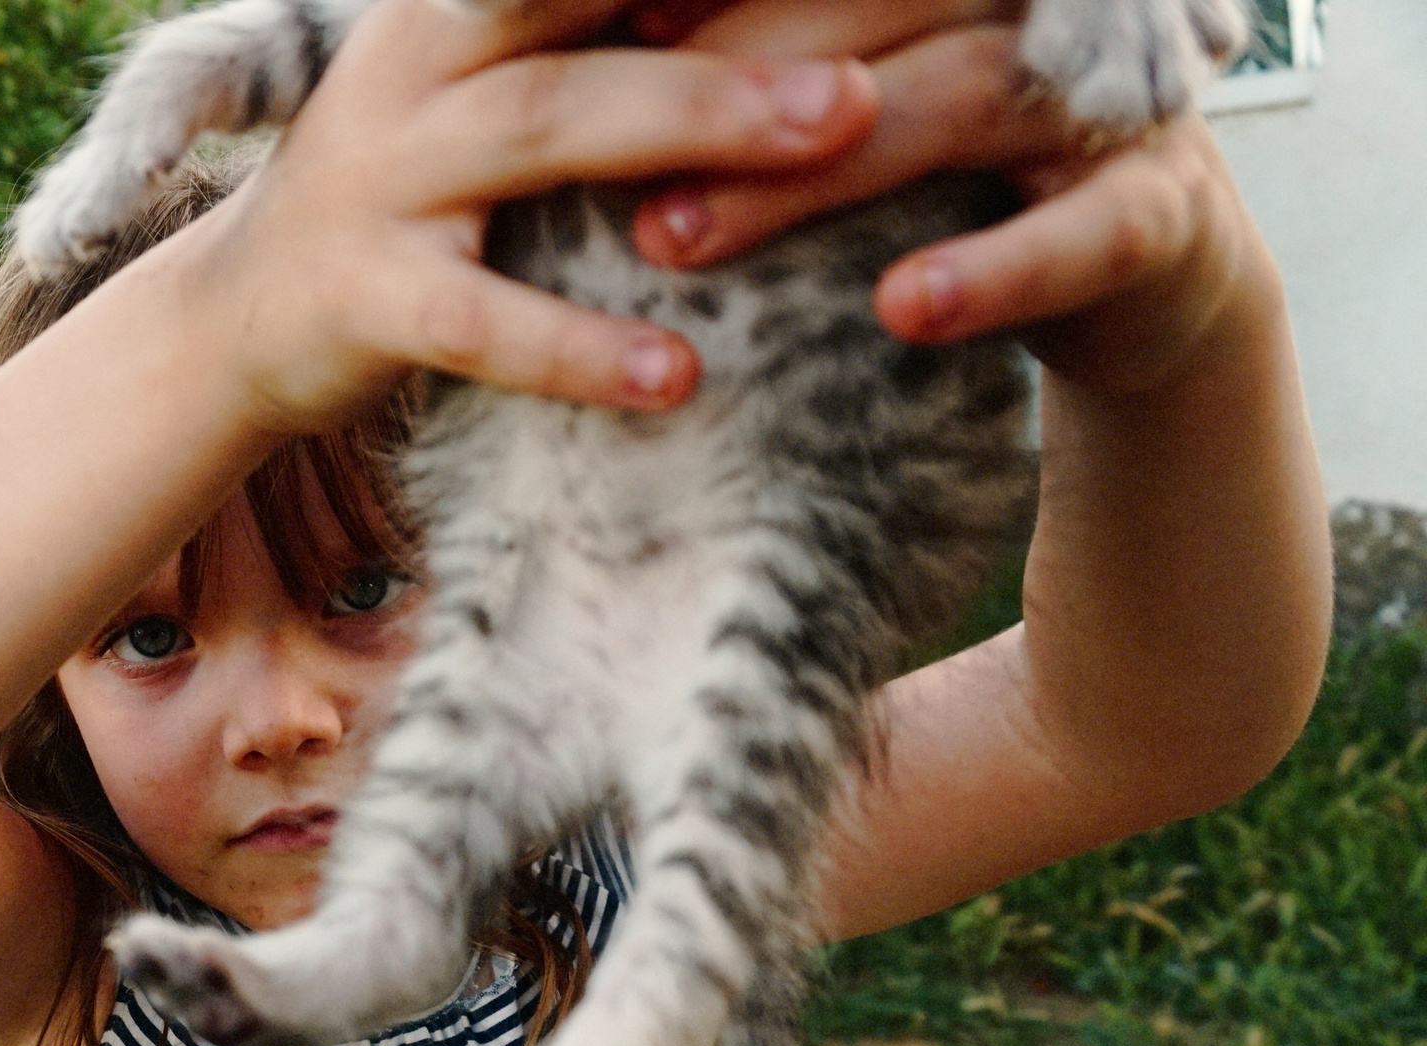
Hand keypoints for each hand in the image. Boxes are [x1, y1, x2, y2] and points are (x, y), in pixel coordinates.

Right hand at [179, 0, 882, 433]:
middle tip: (875, 21)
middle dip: (736, 3)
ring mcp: (382, 176)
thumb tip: (761, 23)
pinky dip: (580, 348)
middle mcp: (415, 64)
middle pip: (588, 6)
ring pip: (548, 125)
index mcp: (456, 8)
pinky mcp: (365, 297)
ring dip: (698, 122)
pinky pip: (485, 322)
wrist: (232, 322)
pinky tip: (676, 376)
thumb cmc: (401, 199)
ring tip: (829, 132)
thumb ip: (582, 43)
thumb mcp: (480, 92)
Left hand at [627, 0, 1268, 394]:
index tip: (608, 29)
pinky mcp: (1159, 213)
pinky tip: (902, 306)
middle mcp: (1038, 5)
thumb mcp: (850, 111)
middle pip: (879, 7)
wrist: (1142, 274)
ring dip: (812, 178)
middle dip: (725, 76)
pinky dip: (993, 270)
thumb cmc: (952, 178)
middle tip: (595, 157)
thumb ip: (755, 68)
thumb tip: (606, 51)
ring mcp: (1113, 98)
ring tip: (678, 240)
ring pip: (962, 103)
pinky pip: (1084, 234)